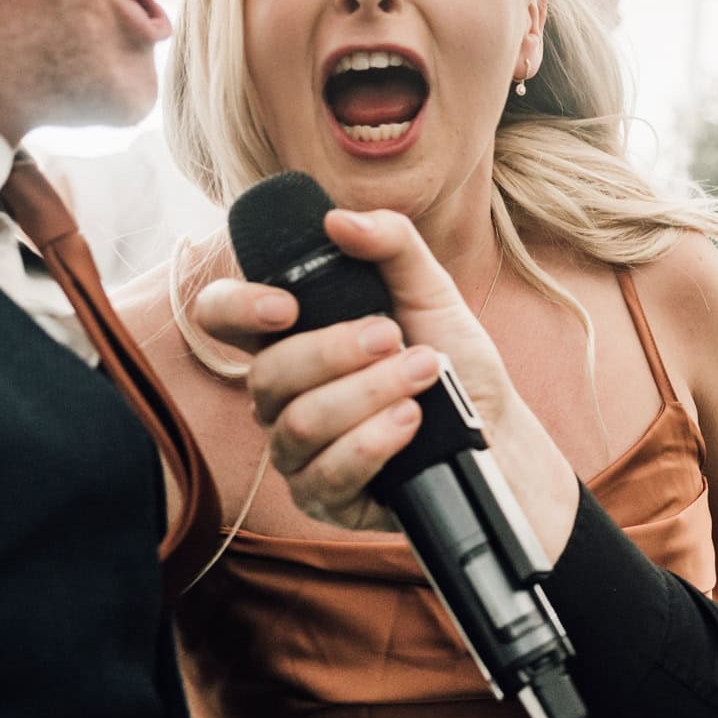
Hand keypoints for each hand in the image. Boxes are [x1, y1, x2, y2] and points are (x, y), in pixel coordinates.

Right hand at [194, 208, 577, 546]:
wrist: (497, 428)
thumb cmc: (453, 358)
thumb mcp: (432, 291)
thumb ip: (391, 246)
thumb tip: (338, 220)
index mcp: (291, 337)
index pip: (221, 317)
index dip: (237, 308)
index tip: (287, 305)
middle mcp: (281, 395)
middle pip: (266, 374)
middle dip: (336, 351)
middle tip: (396, 337)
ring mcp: (296, 450)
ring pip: (299, 424)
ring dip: (369, 393)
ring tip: (424, 373)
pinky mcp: (323, 498)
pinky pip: (326, 476)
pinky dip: (373, 443)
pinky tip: (410, 422)